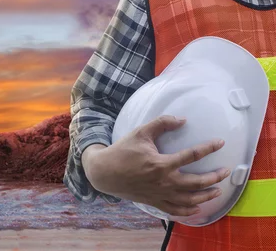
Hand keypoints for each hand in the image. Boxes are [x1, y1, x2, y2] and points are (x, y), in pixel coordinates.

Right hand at [82, 115, 230, 215]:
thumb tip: (182, 120)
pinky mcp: (154, 202)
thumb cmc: (122, 151)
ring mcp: (160, 194)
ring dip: (206, 196)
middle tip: (225, 172)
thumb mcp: (140, 132)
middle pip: (196, 182)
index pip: (192, 155)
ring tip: (217, 191)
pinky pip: (175, 210)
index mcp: (161, 163)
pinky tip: (197, 208)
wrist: (105, 172)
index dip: (208, 148)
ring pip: (189, 199)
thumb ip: (161, 123)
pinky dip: (188, 211)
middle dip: (214, 177)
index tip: (220, 143)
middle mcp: (164, 181)